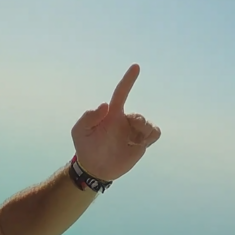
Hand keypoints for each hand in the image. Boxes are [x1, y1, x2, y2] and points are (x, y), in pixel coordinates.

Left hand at [71, 64, 160, 180]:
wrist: (95, 167)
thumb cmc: (85, 146)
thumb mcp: (79, 131)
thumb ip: (88, 117)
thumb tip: (105, 105)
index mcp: (111, 114)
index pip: (121, 92)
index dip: (128, 80)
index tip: (136, 66)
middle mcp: (125, 120)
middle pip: (138, 116)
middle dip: (136, 123)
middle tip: (128, 136)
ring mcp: (134, 131)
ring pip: (148, 124)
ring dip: (142, 133)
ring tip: (131, 143)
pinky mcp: (142, 142)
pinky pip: (155, 133)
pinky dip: (150, 137)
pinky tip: (137, 145)